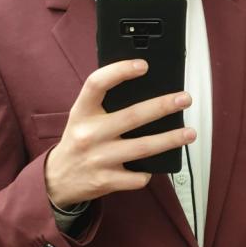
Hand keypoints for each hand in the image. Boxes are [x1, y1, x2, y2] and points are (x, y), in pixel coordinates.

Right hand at [44, 59, 194, 206]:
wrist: (56, 180)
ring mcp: (98, 158)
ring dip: (170, 139)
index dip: (120, 71)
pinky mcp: (106, 181)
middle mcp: (89, 134)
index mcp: (82, 112)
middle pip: (132, 116)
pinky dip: (148, 172)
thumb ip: (103, 104)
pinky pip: (137, 176)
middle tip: (184, 99)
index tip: (143, 66)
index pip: (97, 84)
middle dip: (163, 106)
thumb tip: (144, 89)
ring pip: (142, 147)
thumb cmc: (78, 143)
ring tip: (189, 133)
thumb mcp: (81, 118)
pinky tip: (154, 166)